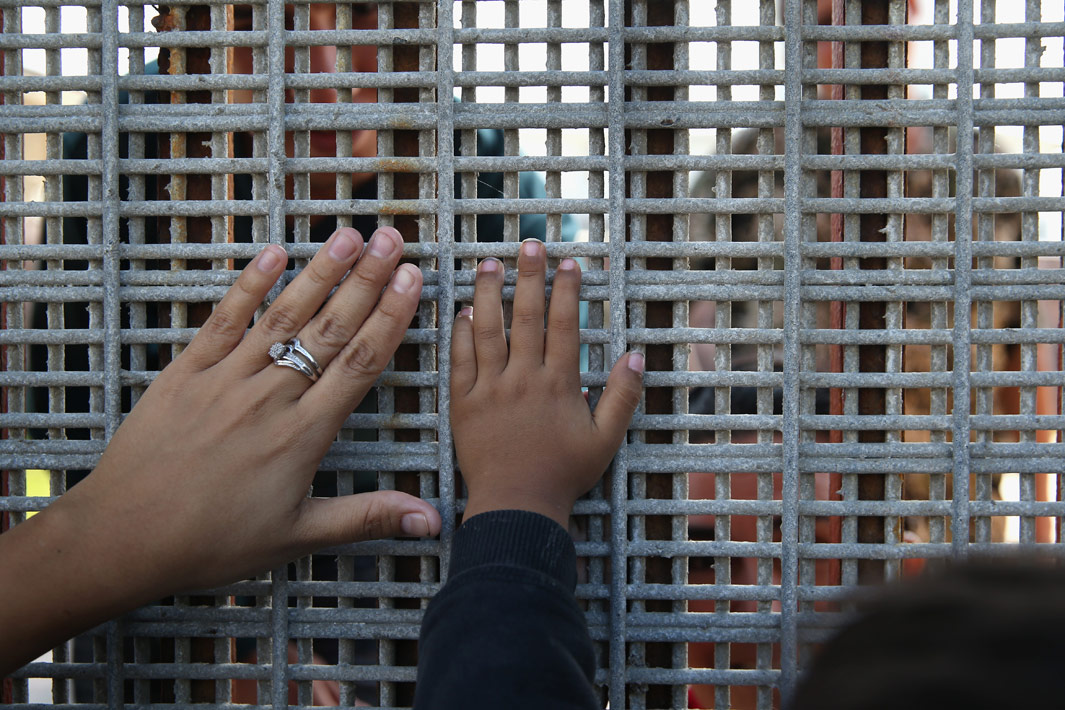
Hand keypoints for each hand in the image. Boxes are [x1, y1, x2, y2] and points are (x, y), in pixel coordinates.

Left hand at [0, 226, 440, 673]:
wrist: (124, 537)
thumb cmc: (212, 542)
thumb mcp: (298, 536)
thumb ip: (367, 518)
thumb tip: (432, 519)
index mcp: (303, 435)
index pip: (359, 363)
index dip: (390, 318)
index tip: (412, 280)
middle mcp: (270, 397)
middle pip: (329, 328)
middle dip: (366, 280)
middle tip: (391, 238)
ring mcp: (226, 378)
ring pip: (283, 315)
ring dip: (319, 271)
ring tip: (347, 234)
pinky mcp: (186, 372)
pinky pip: (224, 319)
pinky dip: (250, 284)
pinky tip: (273, 252)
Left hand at [451, 239, 643, 526]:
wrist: (517, 506)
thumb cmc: (564, 475)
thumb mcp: (606, 439)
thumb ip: (622, 396)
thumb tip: (635, 356)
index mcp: (558, 384)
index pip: (563, 325)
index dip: (566, 290)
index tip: (568, 261)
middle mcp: (523, 379)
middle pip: (526, 317)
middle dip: (529, 277)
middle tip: (528, 244)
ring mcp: (489, 389)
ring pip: (488, 331)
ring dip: (488, 294)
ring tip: (488, 264)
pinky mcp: (462, 405)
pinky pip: (459, 361)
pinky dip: (460, 334)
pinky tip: (461, 310)